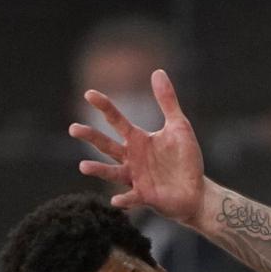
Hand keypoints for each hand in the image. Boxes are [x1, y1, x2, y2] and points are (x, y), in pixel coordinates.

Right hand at [69, 70, 204, 222]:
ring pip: (112, 172)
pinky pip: (132, 198)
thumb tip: (158, 71)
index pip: (116, 120)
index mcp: (138, 140)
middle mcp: (131, 158)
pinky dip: (124, 200)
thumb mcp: (179, 126)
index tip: (89, 94)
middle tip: (73, 128)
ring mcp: (136, 178)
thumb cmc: (185, 159)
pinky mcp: (145, 196)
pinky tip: (116, 200)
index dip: (104, 106)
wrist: (197, 190)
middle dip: (91, 137)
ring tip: (83, 166)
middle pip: (107, 145)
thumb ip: (167, 101)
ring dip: (99, 170)